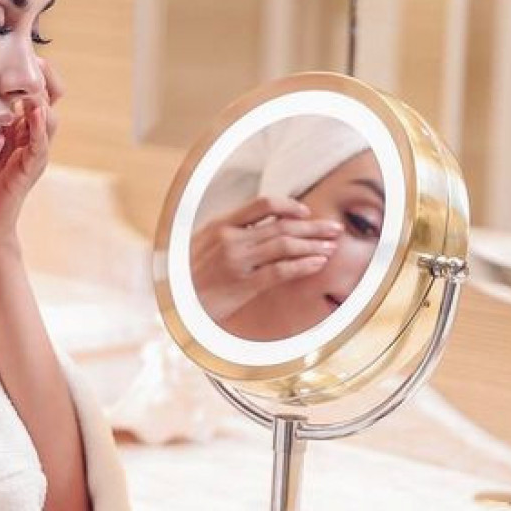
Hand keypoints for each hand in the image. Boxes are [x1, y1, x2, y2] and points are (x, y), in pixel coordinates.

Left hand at [0, 59, 63, 253]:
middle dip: (39, 73)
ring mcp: (32, 152)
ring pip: (48, 115)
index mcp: (15, 125)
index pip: (30, 88)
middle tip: (24, 53)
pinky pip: (40, 143)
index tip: (7, 48)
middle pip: (48, 94)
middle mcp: (28, 135)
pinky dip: (37, 125)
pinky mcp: (30, 170)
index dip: (24, 67)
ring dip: (40, 95)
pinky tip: (30, 109)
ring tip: (29, 78)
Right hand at [190, 196, 341, 324]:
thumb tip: (261, 224)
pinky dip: (302, 266)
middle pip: (281, 225)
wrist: (176, 305)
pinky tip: (317, 264)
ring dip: (312, 245)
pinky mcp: (242, 285)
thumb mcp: (203, 244)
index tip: (306, 213)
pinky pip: (280, 271)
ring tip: (331, 247)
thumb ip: (229, 232)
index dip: (289, 206)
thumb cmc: (190, 277)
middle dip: (313, 226)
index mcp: (220, 225)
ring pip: (284, 246)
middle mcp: (229, 239)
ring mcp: (236, 262)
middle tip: (335, 228)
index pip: (262, 204)